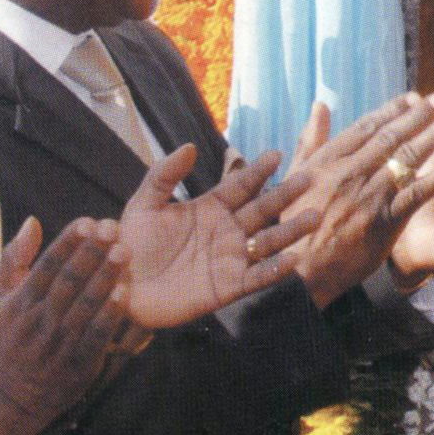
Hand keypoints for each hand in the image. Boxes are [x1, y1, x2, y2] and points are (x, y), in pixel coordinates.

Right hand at [0, 218, 131, 434]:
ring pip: (85, 305)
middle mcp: (39, 321)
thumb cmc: (7, 341)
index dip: (67, 243)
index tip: (87, 221)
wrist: (10, 399)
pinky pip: (97, 336)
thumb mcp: (0, 299)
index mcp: (20, 303)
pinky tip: (125, 293)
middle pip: (68, 281)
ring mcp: (60, 344)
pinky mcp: (79, 364)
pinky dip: (110, 315)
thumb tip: (33, 221)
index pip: (46, 266)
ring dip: (106, 277)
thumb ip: (15, 259)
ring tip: (124, 251)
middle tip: (112, 226)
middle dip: (91, 252)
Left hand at [113, 147, 314, 330]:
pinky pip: (257, 277)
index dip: (257, 170)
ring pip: (268, 242)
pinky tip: (292, 258)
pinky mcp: (228, 288)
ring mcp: (230, 259)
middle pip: (261, 210)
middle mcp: (225, 231)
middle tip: (307, 178)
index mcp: (209, 208)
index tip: (276, 154)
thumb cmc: (130, 244)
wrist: (119, 287)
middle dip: (284, 194)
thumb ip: (164, 175)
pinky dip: (276, 269)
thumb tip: (190, 147)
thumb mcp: (143, 204)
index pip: (240, 185)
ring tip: (314, 216)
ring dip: (291, 230)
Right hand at [282, 96, 433, 307]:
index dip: (392, 110)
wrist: (299, 271)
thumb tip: (320, 106)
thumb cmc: (293, 225)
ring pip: (407, 159)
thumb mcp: (294, 178)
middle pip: (392, 137)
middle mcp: (351, 172)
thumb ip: (310, 141)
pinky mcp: (384, 222)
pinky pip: (416, 194)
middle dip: (420, 116)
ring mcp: (369, 196)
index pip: (367, 127)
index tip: (413, 98)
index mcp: (329, 161)